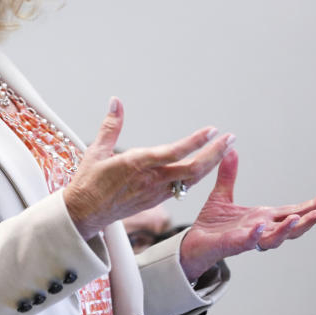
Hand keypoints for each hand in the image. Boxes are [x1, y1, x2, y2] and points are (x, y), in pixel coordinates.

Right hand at [64, 98, 235, 239]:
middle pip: (192, 170)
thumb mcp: (96, 150)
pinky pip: (182, 187)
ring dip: (210, 164)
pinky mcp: (156, 199)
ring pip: (191, 180)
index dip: (195, 142)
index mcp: (137, 165)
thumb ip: (111, 125)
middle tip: (230, 138)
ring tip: (224, 149)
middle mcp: (151, 180)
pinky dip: (197, 175)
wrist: (84, 214)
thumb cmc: (88, 181)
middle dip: (214, 154)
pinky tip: (204, 165)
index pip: (173, 152)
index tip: (212, 131)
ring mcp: (156, 192)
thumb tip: (116, 101)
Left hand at [179, 149, 315, 278]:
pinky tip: (260, 227)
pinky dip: (255, 235)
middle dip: (308, 221)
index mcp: (263, 217)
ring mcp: (249, 239)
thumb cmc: (212, 224)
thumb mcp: (222, 195)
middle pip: (291, 227)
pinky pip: (247, 242)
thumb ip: (229, 175)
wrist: (193, 243)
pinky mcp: (233, 245)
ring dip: (286, 230)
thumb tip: (231, 150)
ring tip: (297, 219)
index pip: (291, 211)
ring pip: (274, 238)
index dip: (310, 205)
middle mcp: (261, 229)